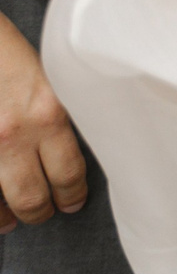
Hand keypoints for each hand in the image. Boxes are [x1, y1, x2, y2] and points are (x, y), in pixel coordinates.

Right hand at [0, 16, 86, 231]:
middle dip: (41, 211)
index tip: (72, 201)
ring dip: (6, 217)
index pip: (69, 173)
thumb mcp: (51, 78)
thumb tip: (71, 150)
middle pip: (32, 196)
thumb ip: (61, 114)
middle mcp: (15, 134)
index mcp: (49, 114)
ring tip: (12, 220)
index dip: (72, 194)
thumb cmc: (9, 54)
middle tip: (45, 212)